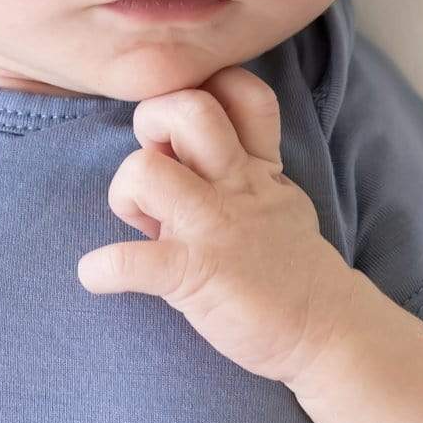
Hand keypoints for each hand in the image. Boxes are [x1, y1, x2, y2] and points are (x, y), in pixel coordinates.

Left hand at [76, 66, 359, 385]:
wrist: (324, 331)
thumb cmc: (289, 266)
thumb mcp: (278, 197)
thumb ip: (243, 165)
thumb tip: (185, 149)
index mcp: (254, 166)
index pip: (239, 91)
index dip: (203, 92)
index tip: (187, 131)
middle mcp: (235, 185)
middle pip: (189, 109)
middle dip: (151, 122)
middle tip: (153, 166)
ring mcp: (214, 228)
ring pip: (146, 170)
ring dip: (124, 192)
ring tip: (140, 223)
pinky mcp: (196, 274)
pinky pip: (132, 261)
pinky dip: (103, 269)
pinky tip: (99, 277)